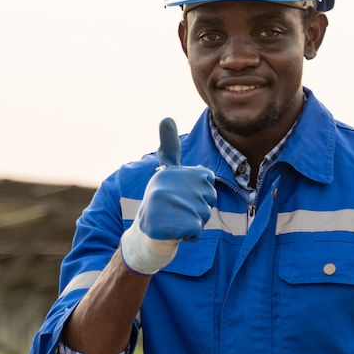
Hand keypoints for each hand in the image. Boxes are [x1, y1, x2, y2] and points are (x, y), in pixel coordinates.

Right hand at [119, 117, 217, 274]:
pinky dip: (189, 236)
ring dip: (193, 222)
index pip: (206, 179)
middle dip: (198, 208)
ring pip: (204, 214)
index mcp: (169, 172)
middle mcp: (168, 186)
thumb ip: (169, 148)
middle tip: (176, 210)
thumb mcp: (165, 174)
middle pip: (209, 197)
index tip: (178, 194)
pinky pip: (197, 230)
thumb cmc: (160, 203)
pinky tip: (174, 233)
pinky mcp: (173, 226)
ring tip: (174, 221)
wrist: (144, 236)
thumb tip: (166, 117)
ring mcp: (170, 207)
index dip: (198, 191)